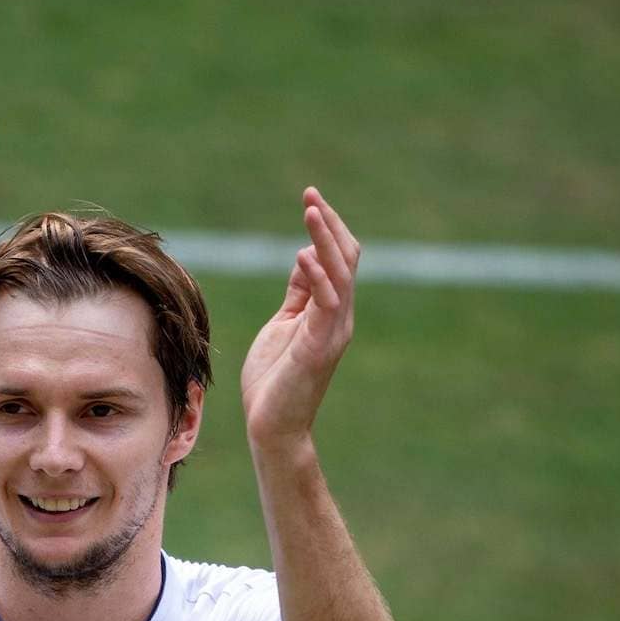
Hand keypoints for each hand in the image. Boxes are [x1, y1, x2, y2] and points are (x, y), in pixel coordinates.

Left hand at [241, 187, 361, 451]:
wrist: (273, 426)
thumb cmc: (274, 380)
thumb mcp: (284, 324)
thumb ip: (298, 294)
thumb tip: (306, 258)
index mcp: (328, 310)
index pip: (337, 259)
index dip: (326, 228)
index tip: (310, 197)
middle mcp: (338, 317)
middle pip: (346, 260)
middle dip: (329, 224)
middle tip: (311, 194)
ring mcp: (332, 332)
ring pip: (340, 275)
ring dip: (325, 241)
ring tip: (311, 211)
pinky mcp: (319, 347)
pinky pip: (327, 305)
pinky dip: (319, 278)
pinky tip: (305, 256)